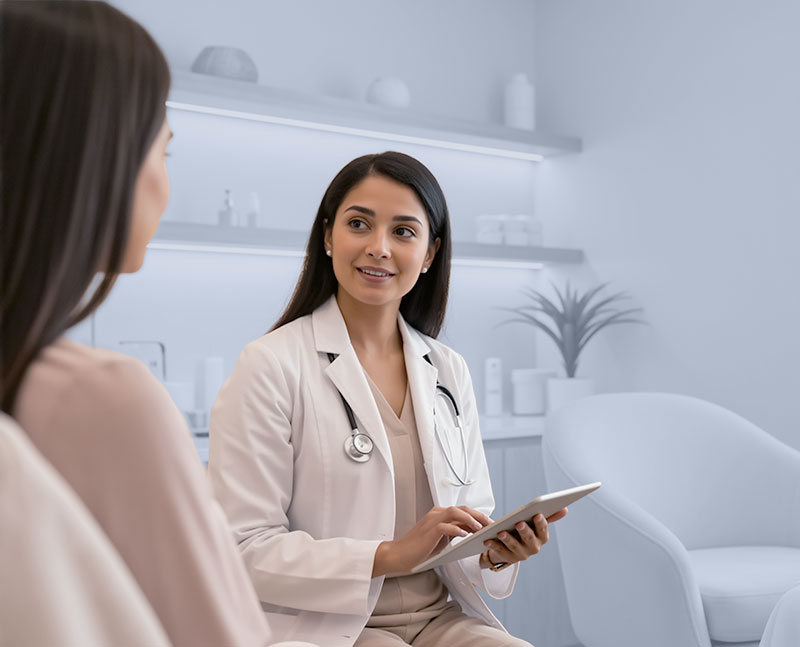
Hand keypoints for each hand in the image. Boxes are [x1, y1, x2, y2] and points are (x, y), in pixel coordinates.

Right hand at [373, 506, 491, 576]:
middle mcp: (436, 514)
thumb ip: (455, 532)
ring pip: (455, 512)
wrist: (399, 555)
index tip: (490, 524)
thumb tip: (473, 532)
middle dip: (479, 515)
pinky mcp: (429, 530)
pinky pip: (445, 526)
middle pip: (462, 508)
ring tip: (480, 529)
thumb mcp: (442, 539)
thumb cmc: (419, 549)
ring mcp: (432, 520)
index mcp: (439, 515)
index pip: (463, 511)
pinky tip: (464, 535)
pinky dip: (456, 529)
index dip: (478, 516)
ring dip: (470, 519)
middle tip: (491, 524)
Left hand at [480, 507, 567, 568]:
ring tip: (501, 532)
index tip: (537, 514)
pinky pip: (500, 551)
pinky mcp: (508, 558)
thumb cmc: (525, 530)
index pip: (543, 530)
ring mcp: (521, 555)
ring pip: (514, 546)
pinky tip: (488, 539)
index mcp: (541, 538)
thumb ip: (549, 516)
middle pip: (529, 539)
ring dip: (508, 539)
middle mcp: (533, 548)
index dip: (540, 523)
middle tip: (519, 523)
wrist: (512, 548)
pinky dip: (494, 545)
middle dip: (524, 531)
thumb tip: (565, 508)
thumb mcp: (535, 524)